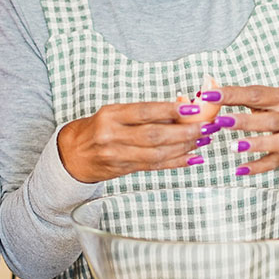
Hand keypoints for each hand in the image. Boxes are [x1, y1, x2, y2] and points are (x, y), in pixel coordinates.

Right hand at [57, 101, 206, 183]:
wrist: (72, 155)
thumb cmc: (97, 129)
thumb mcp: (114, 113)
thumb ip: (145, 113)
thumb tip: (182, 107)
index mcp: (110, 115)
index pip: (144, 111)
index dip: (169, 110)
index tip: (192, 107)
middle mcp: (112, 136)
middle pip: (153, 135)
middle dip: (184, 131)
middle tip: (206, 127)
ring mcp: (117, 156)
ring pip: (156, 153)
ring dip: (183, 147)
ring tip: (202, 140)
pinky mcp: (123, 170)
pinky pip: (154, 166)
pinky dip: (176, 162)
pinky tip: (192, 157)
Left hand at [213, 84, 278, 176]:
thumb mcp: (269, 96)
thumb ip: (241, 94)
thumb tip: (209, 85)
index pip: (255, 94)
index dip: (232, 95)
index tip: (209, 96)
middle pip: (268, 120)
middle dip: (243, 121)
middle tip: (220, 122)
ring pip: (275, 142)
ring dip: (254, 144)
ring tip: (234, 146)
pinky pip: (273, 163)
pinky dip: (257, 167)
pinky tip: (240, 169)